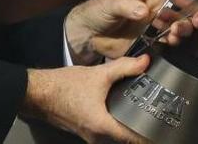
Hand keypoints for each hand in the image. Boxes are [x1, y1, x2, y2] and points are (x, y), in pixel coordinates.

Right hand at [23, 56, 150, 142]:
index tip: (159, 129)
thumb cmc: (64, 87)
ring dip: (122, 123)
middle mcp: (95, 136)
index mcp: (102, 126)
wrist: (37, 92)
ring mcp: (87, 134)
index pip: (132, 139)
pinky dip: (110, 120)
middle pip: (123, 138)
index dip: (147, 136)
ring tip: (136, 107)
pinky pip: (101, 129)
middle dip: (136, 127)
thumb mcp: (98, 75)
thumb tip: (145, 62)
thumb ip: (124, 67)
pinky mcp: (81, 128)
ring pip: (111, 133)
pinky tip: (115, 105)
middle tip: (151, 113)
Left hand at [65, 0, 197, 62]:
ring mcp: (157, 24)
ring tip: (180, 30)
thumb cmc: (98, 10)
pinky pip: (170, 40)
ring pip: (181, 22)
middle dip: (196, 9)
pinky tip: (173, 40)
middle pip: (186, 4)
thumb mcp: (110, 3)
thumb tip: (143, 11)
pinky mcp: (153, 41)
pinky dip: (175, 40)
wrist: (88, 35)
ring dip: (186, 26)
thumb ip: (126, 5)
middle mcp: (159, 5)